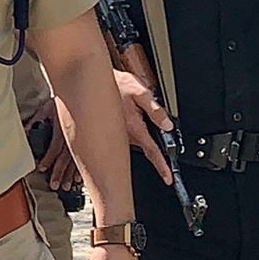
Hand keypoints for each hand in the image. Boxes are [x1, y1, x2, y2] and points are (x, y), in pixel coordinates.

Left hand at [29, 102, 79, 193]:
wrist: (81, 94)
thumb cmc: (62, 101)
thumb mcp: (47, 108)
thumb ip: (36, 120)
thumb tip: (26, 130)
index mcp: (62, 130)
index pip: (54, 148)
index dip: (47, 159)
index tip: (41, 168)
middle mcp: (73, 137)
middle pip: (66, 159)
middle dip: (60, 173)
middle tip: (55, 186)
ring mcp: (83, 140)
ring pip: (77, 160)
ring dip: (71, 175)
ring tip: (67, 186)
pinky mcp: (89, 141)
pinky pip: (88, 158)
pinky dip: (82, 169)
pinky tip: (80, 178)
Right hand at [113, 70, 172, 184]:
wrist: (90, 82)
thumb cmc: (113, 83)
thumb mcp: (139, 90)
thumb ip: (155, 108)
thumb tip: (167, 124)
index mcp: (134, 127)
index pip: (151, 151)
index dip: (162, 166)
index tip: (168, 178)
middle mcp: (124, 135)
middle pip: (145, 147)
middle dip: (154, 145)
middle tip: (153, 131)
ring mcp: (117, 134)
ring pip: (136, 140)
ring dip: (141, 131)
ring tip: (136, 112)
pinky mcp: (113, 131)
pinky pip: (127, 135)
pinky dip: (133, 129)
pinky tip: (129, 113)